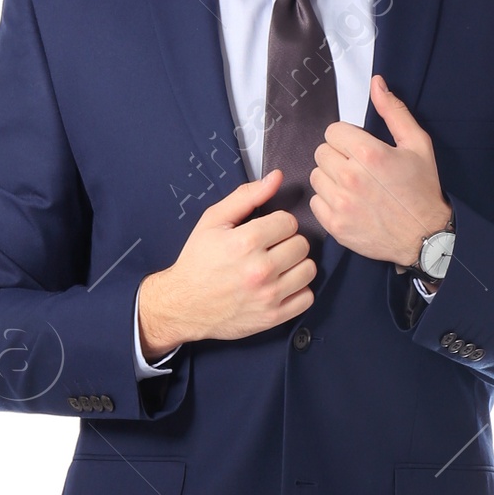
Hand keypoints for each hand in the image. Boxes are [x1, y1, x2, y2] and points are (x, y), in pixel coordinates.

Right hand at [136, 171, 313, 354]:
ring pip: (309, 270)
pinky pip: (307, 298)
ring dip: (296, 266)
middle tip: (270, 250)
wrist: (184, 304)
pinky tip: (282, 286)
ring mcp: (268, 296)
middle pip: (302, 245)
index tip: (266, 232)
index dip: (278, 224)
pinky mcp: (273, 317)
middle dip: (287, 243)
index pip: (289, 222)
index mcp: (246, 241)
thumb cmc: (198, 261)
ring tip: (278, 267)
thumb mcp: (214, 221)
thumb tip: (276, 177)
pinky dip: (298, 291)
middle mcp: (260, 269)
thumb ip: (247, 196)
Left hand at [308, 75, 450, 266]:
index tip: (359, 149)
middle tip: (358, 168)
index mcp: (369, 154)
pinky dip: (328, 202)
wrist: (425, 236)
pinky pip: (315, 202)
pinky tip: (348, 204)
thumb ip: (393, 111)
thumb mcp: (417, 144)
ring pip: (316, 176)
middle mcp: (351, 177)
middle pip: (321, 152)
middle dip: (337, 156)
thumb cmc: (422, 190)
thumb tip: (376, 84)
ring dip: (330, 178)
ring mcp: (341, 203)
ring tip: (353, 186)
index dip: (346, 138)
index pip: (332, 132)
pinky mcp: (335, 225)